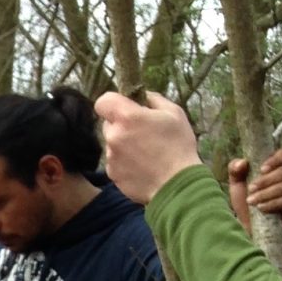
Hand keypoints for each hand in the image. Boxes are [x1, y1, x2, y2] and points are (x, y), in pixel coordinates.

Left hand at [93, 88, 201, 204]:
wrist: (175, 184)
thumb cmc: (178, 145)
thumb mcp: (174, 113)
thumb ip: (154, 99)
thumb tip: (143, 96)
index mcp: (127, 117)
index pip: (103, 102)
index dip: (112, 102)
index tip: (124, 107)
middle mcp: (113, 136)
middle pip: (108, 124)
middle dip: (121, 124)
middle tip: (142, 131)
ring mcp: (111, 157)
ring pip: (112, 143)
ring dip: (123, 144)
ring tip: (146, 151)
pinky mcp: (112, 174)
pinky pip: (115, 161)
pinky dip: (124, 161)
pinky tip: (142, 165)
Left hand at [229, 147, 281, 232]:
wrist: (248, 225)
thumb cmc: (245, 201)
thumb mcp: (236, 184)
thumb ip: (235, 170)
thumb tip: (243, 162)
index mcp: (277, 167)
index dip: (275, 160)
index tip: (261, 170)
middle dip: (265, 181)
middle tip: (251, 189)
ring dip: (266, 193)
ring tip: (252, 201)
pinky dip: (273, 203)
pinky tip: (261, 208)